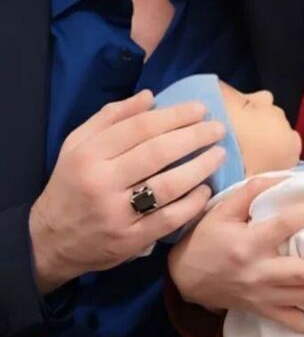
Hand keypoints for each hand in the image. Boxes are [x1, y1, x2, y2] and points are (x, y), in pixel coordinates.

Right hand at [29, 90, 225, 292]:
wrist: (51, 239)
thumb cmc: (70, 184)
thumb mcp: (77, 145)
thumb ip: (111, 117)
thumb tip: (150, 97)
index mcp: (89, 154)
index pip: (140, 128)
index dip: (174, 116)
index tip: (199, 109)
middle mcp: (102, 182)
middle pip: (157, 153)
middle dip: (194, 137)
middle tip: (218, 129)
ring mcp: (117, 214)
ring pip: (167, 186)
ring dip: (199, 168)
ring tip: (219, 154)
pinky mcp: (130, 240)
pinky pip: (169, 219)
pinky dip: (192, 204)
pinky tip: (205, 191)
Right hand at [168, 176, 303, 334]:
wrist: (185, 279)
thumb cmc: (205, 240)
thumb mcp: (221, 210)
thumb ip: (251, 192)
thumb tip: (284, 177)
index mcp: (248, 244)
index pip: (286, 225)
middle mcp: (259, 273)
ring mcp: (263, 296)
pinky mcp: (265, 311)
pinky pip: (296, 323)